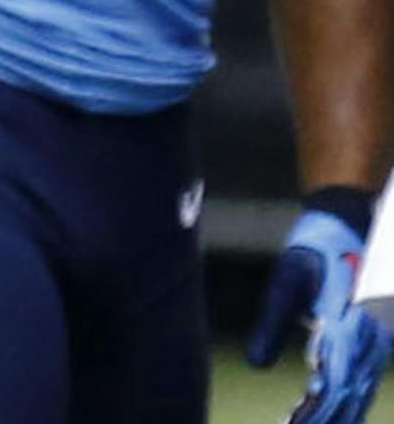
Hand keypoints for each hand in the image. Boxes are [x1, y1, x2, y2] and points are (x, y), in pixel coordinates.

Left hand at [247, 202, 391, 423]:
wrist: (347, 225)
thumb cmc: (313, 251)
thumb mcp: (287, 278)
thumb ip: (272, 322)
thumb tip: (255, 365)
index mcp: (347, 320)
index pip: (334, 376)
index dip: (317, 407)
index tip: (295, 422)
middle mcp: (367, 336)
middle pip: (349, 392)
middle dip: (327, 418)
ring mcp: (375, 342)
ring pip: (361, 392)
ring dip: (339, 416)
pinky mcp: (374, 344)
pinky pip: (365, 381)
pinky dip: (349, 403)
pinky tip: (334, 418)